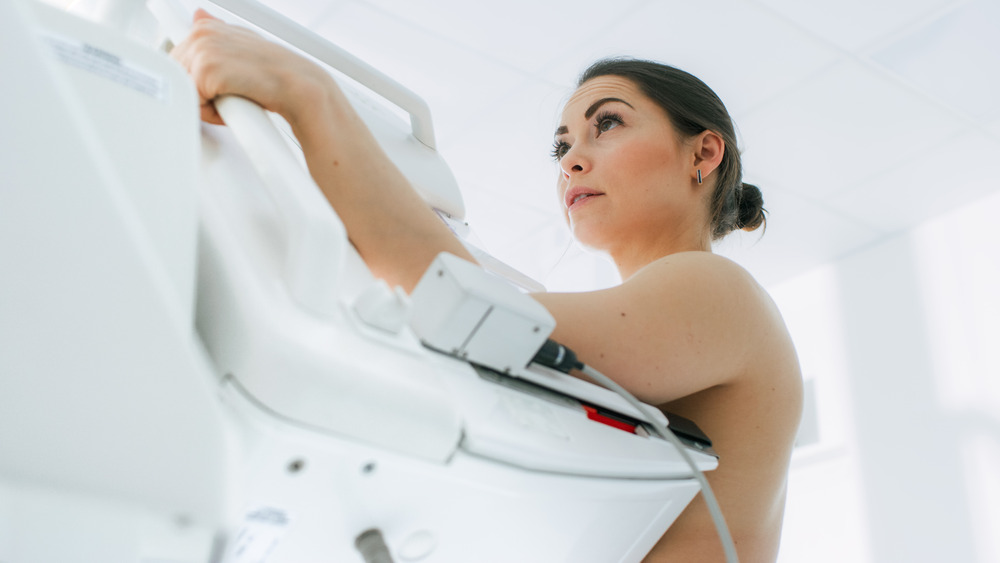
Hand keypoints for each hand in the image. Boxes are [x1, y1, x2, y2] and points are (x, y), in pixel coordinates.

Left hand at [170, 9, 332, 124]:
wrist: (298, 87)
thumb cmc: (275, 74)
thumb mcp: (243, 45)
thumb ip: (218, 32)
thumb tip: (198, 14)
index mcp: (206, 28)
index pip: (177, 60)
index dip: (193, 79)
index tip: (213, 87)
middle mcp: (201, 35)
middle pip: (176, 76)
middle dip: (199, 92)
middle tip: (229, 96)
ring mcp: (203, 51)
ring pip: (184, 91)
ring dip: (206, 104)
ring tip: (234, 100)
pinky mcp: (206, 71)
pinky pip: (194, 104)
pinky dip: (213, 114)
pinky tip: (235, 105)